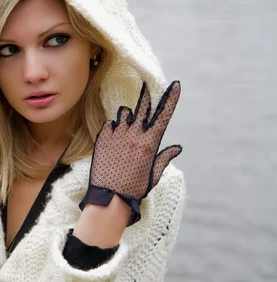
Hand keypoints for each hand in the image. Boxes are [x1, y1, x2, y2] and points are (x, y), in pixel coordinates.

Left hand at [79, 80, 182, 225]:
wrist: (109, 197)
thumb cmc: (134, 188)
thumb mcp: (154, 174)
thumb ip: (164, 157)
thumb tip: (177, 147)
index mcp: (150, 143)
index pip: (164, 115)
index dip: (171, 98)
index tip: (176, 84)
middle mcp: (135, 134)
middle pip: (143, 106)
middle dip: (146, 95)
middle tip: (146, 85)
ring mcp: (117, 134)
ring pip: (124, 113)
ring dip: (127, 117)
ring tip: (125, 132)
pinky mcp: (103, 137)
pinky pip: (110, 123)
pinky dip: (112, 128)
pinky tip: (112, 142)